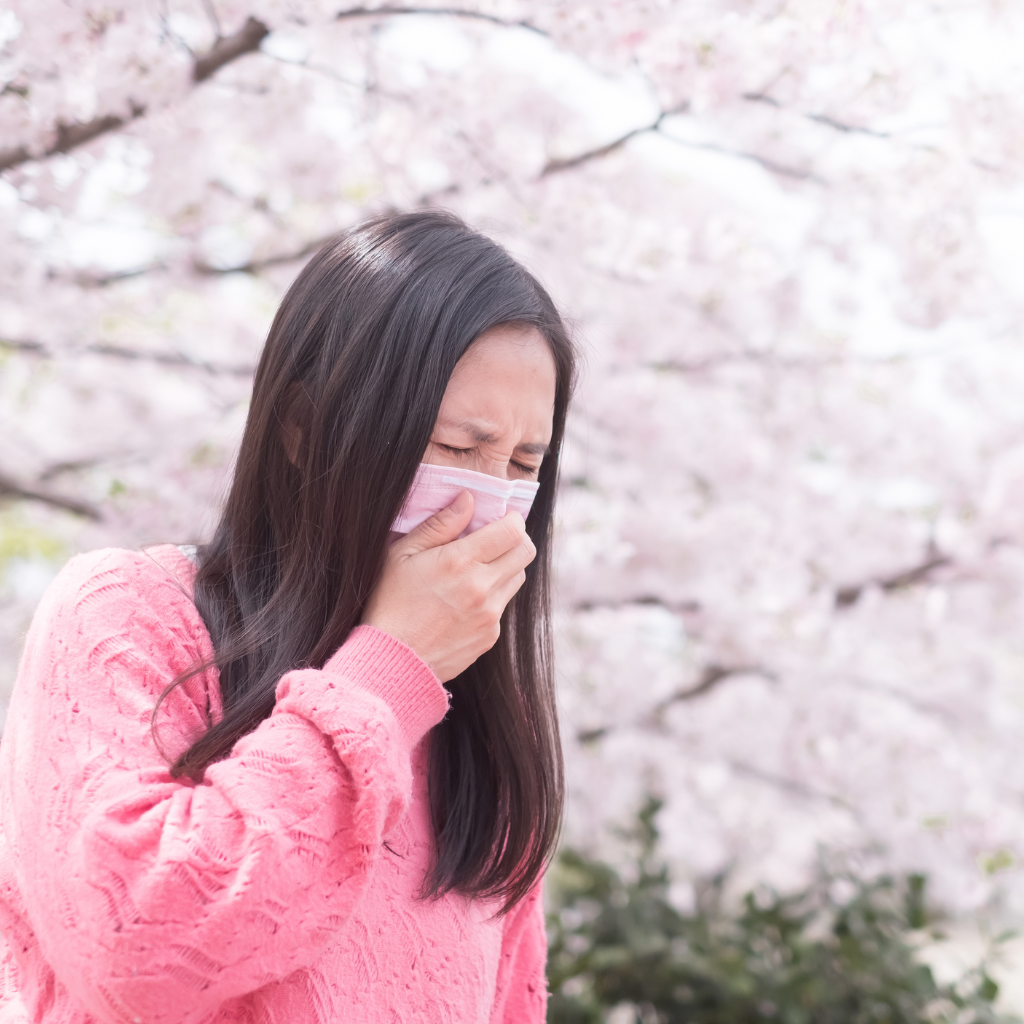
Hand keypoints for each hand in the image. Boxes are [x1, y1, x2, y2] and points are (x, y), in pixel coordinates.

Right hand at [362, 490, 535, 681]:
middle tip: (495, 540)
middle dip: (515, 540)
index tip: (500, 519)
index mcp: (460, 562)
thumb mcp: (402, 554)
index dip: (511, 520)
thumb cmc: (389, 602)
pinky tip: (464, 600)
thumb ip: (439, 524)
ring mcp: (490, 615)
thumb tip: (468, 499)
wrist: (391, 661)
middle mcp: (482, 588)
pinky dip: (492, 596)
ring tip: (476, 570)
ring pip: (518, 577)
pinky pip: (503, 606)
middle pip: (525, 552)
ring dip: (505, 567)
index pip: (512, 531)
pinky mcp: (490, 636)